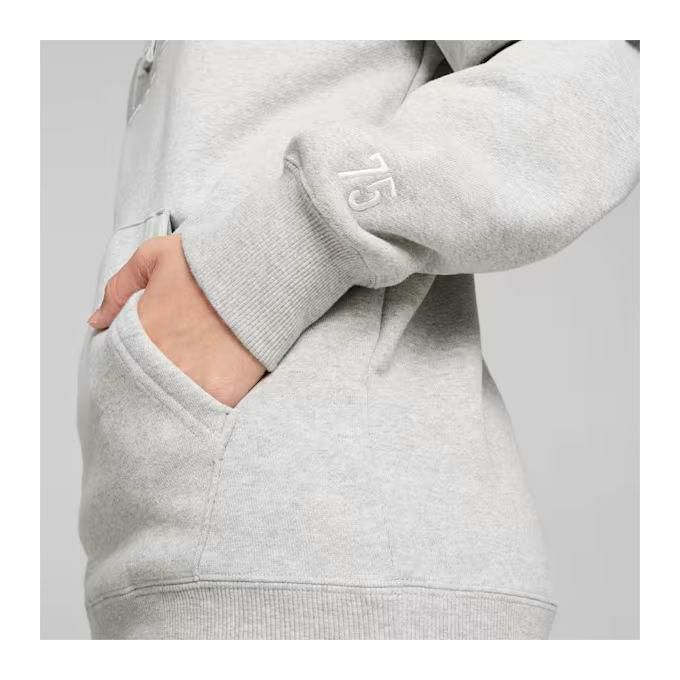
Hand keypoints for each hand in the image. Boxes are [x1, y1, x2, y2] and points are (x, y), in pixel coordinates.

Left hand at [88, 234, 265, 406]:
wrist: (261, 272)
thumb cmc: (211, 263)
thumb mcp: (156, 256)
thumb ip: (120, 287)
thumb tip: (98, 320)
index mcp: (141, 332)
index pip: (119, 360)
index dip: (132, 359)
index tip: (148, 354)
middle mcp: (162, 363)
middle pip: (146, 386)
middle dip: (153, 381)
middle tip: (174, 367)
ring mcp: (194, 382)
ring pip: (175, 402)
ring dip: (179, 395)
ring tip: (195, 377)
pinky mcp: (224, 394)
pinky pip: (209, 411)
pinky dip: (209, 406)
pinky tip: (214, 386)